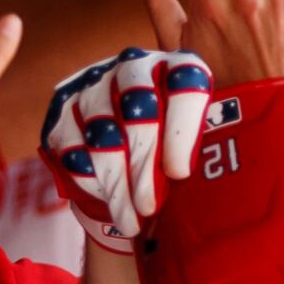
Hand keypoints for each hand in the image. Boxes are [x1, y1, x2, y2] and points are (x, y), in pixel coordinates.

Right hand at [38, 47, 213, 251]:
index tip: (179, 174)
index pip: (185, 87)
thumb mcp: (201, 141)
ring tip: (130, 218)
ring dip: (116, 182)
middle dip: (143, 168)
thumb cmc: (175, 145)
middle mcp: (136, 65)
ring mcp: (96, 82)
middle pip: (138, 112)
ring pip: (102, 133)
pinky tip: (106, 199)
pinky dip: (89, 177)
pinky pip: (72, 144)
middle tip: (149, 207)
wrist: (128, 137)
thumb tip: (219, 182)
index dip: (180, 132)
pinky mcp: (63, 105)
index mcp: (180, 67)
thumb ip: (210, 148)